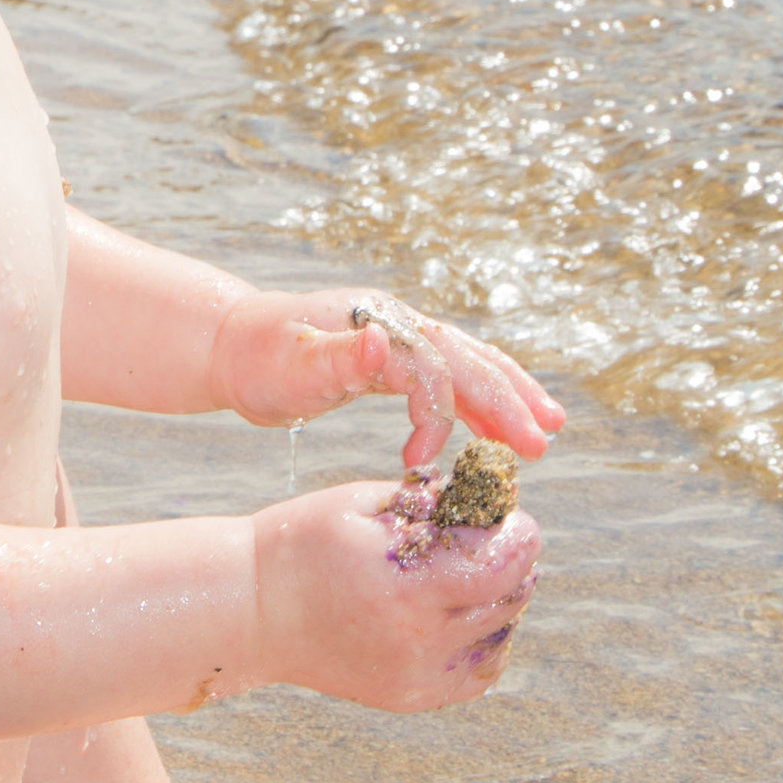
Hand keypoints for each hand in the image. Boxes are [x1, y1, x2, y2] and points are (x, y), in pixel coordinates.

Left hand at [215, 286, 564, 468]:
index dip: (437, 414)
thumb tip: (382, 341)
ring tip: (549, 428)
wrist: (232, 344)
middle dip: (508, 400)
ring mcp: (400, 335)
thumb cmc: (256, 360)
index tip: (420, 460)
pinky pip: (451, 374)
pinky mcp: (396, 354)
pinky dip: (480, 398)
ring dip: (509, 395)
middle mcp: (398, 322)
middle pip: (467, 359)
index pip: (431, 368)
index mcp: (377, 323)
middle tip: (543, 443)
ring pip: (469, 363)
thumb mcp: (287, 366)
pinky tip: (500, 424)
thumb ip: (336, 357)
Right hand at [252, 483, 538, 710]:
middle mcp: (417, 641)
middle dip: (509, 559)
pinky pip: (480, 671)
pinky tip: (454, 610)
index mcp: (406, 586)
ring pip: (502, 634)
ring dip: (498, 599)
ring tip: (461, 573)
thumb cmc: (305, 542)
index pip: (507, 563)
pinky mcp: (411, 696)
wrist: (251, 613)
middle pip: (511, 596)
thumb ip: (437, 503)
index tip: (505, 514)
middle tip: (480, 535)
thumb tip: (500, 504)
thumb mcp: (366, 502)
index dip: (518, 532)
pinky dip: (483, 639)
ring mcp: (416, 677)